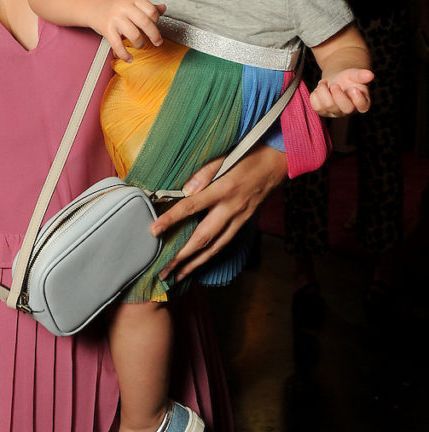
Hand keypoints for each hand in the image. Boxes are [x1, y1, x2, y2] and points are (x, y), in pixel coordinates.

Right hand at [92, 0, 165, 60]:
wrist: (91, 4)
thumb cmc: (114, 3)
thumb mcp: (131, 0)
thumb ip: (147, 5)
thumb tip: (164, 8)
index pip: (151, 10)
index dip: (156, 20)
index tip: (154, 25)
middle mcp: (124, 7)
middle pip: (146, 23)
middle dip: (154, 35)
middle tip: (158, 42)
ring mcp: (115, 19)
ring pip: (134, 35)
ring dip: (140, 44)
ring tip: (140, 45)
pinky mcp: (107, 29)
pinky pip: (118, 45)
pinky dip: (125, 55)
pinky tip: (129, 58)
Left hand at [150, 144, 287, 283]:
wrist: (278, 163)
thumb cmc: (249, 155)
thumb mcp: (226, 157)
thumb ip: (204, 172)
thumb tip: (184, 190)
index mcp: (223, 189)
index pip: (191, 207)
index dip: (171, 219)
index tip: (153, 231)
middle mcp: (231, 209)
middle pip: (203, 238)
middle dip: (181, 257)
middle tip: (163, 271)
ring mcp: (239, 219)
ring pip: (215, 247)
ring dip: (195, 264)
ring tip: (177, 276)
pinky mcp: (244, 223)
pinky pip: (225, 244)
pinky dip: (210, 256)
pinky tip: (198, 264)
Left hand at [310, 67, 372, 116]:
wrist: (335, 80)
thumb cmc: (348, 78)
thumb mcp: (354, 74)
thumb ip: (361, 75)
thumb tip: (370, 75)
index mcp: (362, 102)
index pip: (363, 106)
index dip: (358, 98)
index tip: (353, 88)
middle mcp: (349, 111)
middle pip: (345, 108)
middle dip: (338, 94)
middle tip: (334, 84)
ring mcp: (335, 113)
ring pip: (328, 106)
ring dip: (323, 90)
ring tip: (324, 83)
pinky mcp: (322, 112)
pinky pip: (316, 106)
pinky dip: (315, 94)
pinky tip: (319, 89)